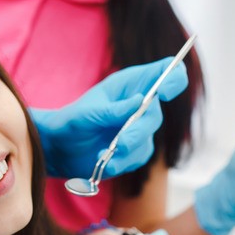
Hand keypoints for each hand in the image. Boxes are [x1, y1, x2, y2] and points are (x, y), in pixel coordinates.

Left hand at [31, 56, 188, 178]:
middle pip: (155, 114)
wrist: (60, 148)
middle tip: (120, 142)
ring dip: (127, 149)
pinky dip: (121, 162)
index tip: (164, 92)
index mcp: (132, 83)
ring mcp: (140, 128)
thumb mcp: (89, 112)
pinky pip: (138, 157)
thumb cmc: (73, 120)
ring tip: (106, 155)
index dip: (174, 78)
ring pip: (147, 139)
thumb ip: (114, 109)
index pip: (167, 72)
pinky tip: (105, 161)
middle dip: (138, 130)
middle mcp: (140, 104)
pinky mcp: (135, 151)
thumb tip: (141, 102)